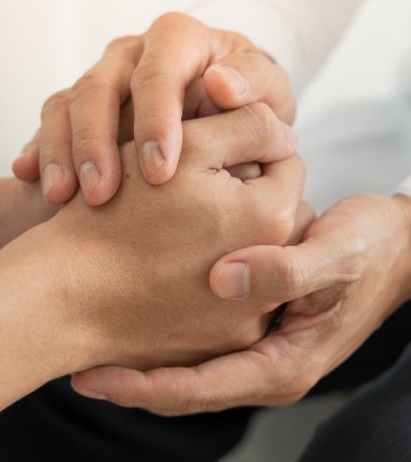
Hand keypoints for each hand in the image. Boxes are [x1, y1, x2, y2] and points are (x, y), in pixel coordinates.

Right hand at [0, 103, 306, 408]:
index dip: (255, 149)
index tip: (222, 155)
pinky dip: (223, 276)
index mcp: (272, 217)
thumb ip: (250, 126)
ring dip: (241, 234)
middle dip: (255, 192)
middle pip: (282, 212)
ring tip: (193, 227)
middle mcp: (275, 274)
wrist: (65, 297)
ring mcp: (251, 316)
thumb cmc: (119, 215)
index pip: (288, 163)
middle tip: (207, 190)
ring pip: (264, 253)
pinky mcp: (225, 341)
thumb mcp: (188, 147)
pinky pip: (242, 297)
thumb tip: (286, 134)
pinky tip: (185, 265)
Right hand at [12, 12, 294, 205]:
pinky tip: (38, 182)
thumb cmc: (254, 99)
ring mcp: (108, 75)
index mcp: (181, 39)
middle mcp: (137, 52)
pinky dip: (44, 149)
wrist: (233, 106)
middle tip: (102, 193)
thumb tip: (220, 85)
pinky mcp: (88, 102)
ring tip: (64, 197)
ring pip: (70, 102)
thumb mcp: (267, 90)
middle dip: (98, 141)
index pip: (159, 71)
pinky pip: (54, 119)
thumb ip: (252, 84)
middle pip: (101, 85)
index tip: (160, 171)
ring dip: (65, 151)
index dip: (155, 119)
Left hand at [70, 195, 410, 414]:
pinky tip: (145, 303)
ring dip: (149, 353)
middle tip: (79, 357)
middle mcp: (272, 363)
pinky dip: (174, 329)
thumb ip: (287, 269)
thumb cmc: (371, 247)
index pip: (203, 389)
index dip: (146, 386)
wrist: (397, 244)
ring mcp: (267, 344)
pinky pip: (210, 335)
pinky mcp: (263, 321)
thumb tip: (223, 281)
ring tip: (97, 337)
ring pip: (196, 361)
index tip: (94, 375)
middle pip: (190, 384)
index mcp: (288, 362)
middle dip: (135, 376)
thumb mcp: (337, 253)